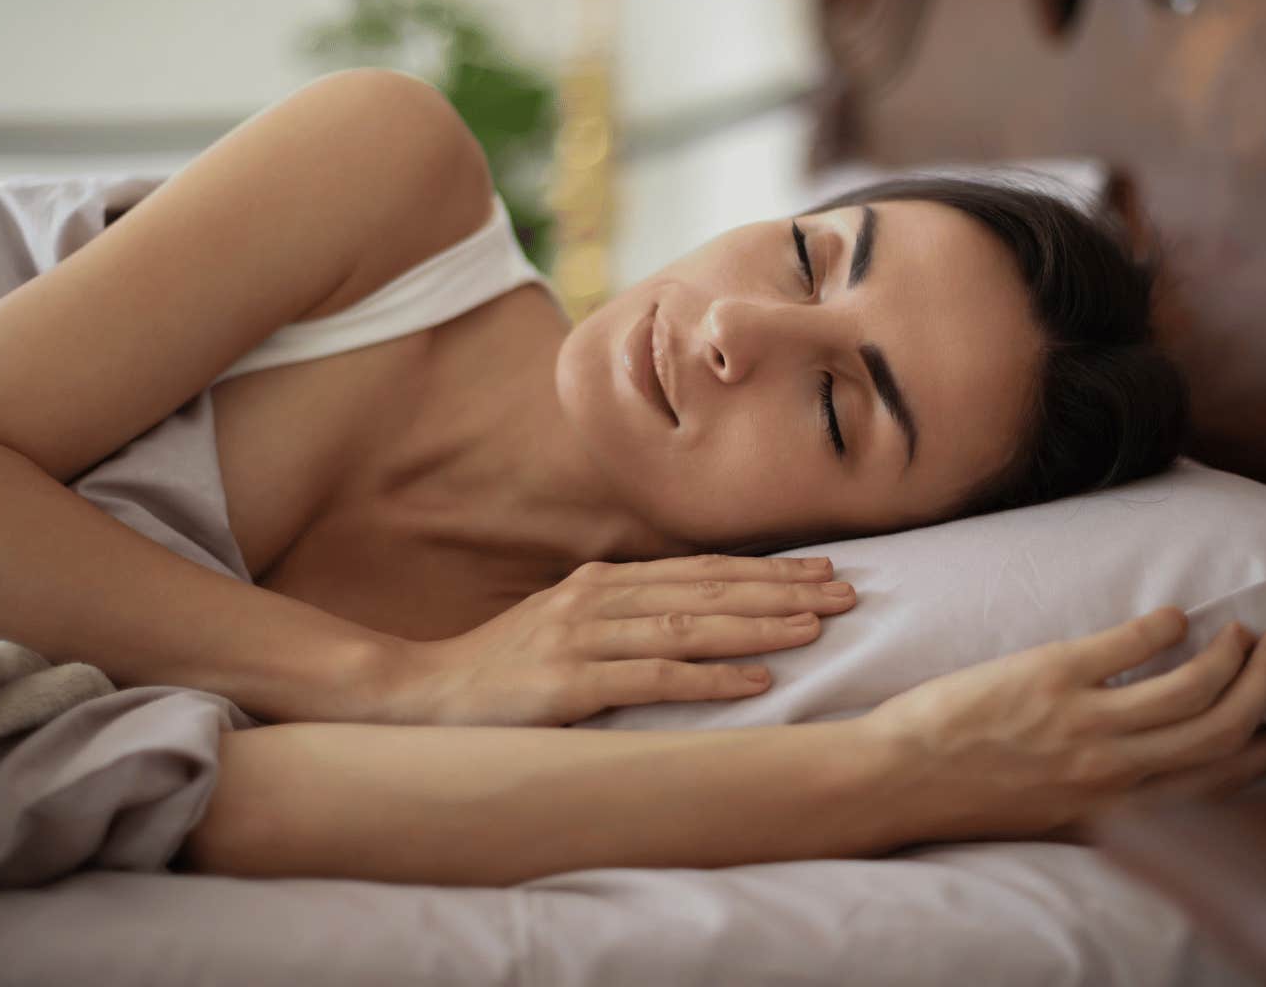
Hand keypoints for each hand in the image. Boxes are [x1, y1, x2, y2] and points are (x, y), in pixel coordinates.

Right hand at [410, 554, 857, 726]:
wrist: (420, 695)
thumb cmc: (501, 671)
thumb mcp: (566, 630)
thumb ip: (624, 621)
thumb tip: (695, 622)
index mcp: (601, 583)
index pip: (700, 570)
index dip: (765, 569)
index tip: (821, 569)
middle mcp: (597, 599)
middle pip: (708, 589)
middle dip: (782, 589)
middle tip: (846, 591)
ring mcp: (582, 638)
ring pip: (691, 625)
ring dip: (760, 625)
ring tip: (818, 626)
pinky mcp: (570, 683)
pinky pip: (656, 677)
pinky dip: (712, 678)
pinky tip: (759, 680)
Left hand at [860, 606, 1265, 842]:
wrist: (898, 780)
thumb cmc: (970, 794)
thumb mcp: (1058, 811)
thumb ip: (1112, 790)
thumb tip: (1156, 764)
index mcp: (1121, 807)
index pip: (1223, 779)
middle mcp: (1115, 771)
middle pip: (1225, 727)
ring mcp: (1086, 724)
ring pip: (1192, 685)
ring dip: (1229, 653)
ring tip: (1238, 628)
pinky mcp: (1051, 678)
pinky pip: (1131, 645)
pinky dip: (1164, 628)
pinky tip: (1173, 616)